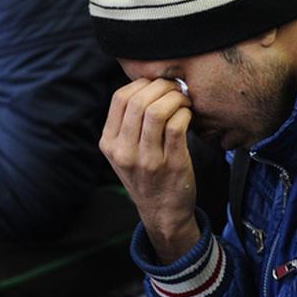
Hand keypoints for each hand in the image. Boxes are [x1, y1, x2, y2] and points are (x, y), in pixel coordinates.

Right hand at [99, 78, 197, 262]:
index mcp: (109, 143)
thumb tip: (148, 84)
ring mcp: (147, 160)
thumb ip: (127, 124)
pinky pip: (177, 125)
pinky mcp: (171, 164)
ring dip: (175, 98)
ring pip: (157, 111)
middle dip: (161, 87)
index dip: (141, 84)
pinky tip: (188, 116)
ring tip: (183, 101)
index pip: (119, 98)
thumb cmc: (146, 175)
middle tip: (175, 89)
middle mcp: (124, 152)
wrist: (162, 213)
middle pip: (138, 101)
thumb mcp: (124, 153)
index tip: (157, 86)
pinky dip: (185, 113)